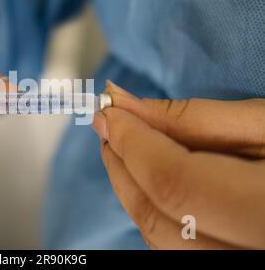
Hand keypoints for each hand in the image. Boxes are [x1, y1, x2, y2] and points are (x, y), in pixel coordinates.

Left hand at [92, 81, 264, 248]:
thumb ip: (192, 119)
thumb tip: (122, 105)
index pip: (176, 184)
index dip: (133, 144)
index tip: (108, 112)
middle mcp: (255, 254)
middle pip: (162, 221)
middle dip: (123, 169)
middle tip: (109, 128)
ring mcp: (240, 267)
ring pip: (163, 242)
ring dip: (133, 192)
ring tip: (125, 150)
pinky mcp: (228, 264)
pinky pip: (178, 248)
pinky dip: (155, 212)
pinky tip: (152, 180)